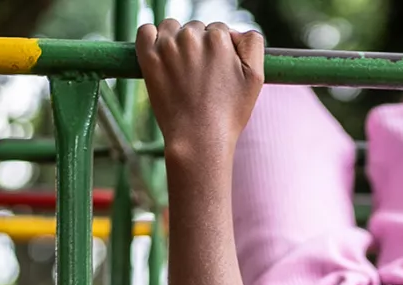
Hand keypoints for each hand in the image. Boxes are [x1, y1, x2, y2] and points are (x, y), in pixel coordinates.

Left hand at [137, 20, 262, 163]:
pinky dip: (151, 38)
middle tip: (200, 76)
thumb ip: (253, 44)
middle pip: (196, 28)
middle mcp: (192, 37)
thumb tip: (235, 32)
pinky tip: (160, 55)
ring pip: (172, 27)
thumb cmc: (229, 113)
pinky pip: (146, 31)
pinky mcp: (148, 57)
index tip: (217, 71)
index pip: (219, 30)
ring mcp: (167, 46)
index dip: (220, 50)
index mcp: (218, 38)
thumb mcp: (256, 78)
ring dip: (176, 39)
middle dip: (199, 46)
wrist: (199, 139)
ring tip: (182, 68)